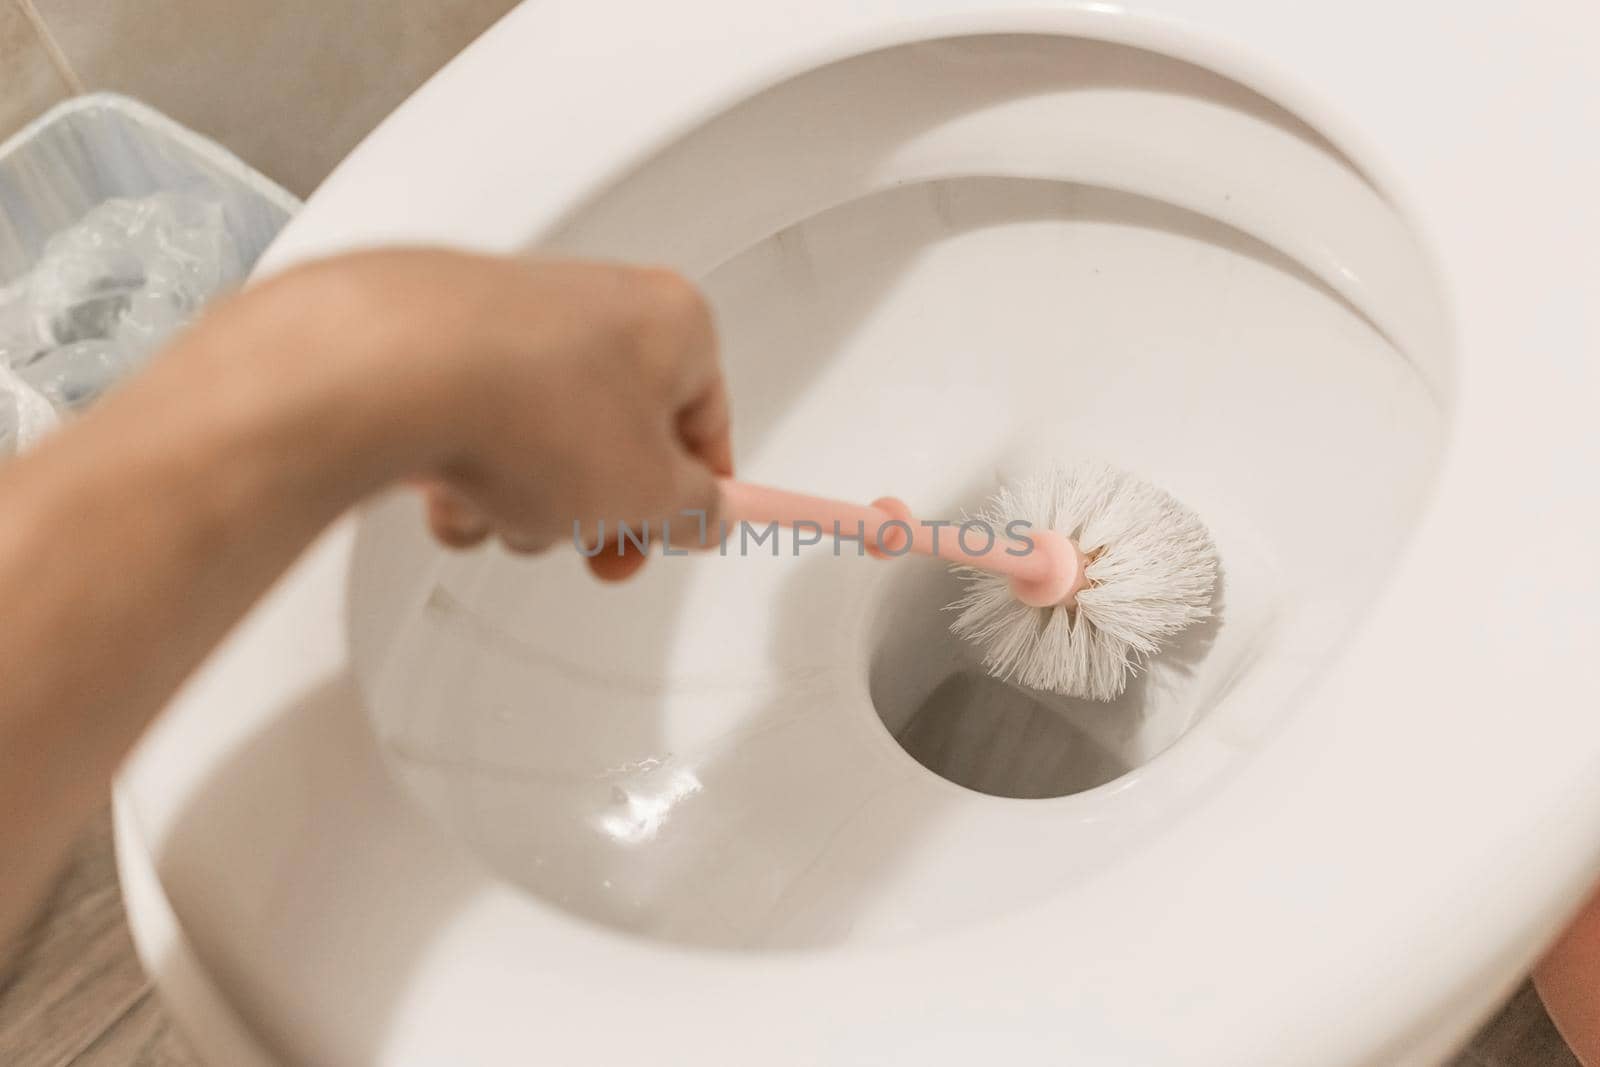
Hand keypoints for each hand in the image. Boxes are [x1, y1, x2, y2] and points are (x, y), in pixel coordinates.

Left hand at [251, 249, 733, 580]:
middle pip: (621, 437)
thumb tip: (701, 514)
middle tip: (592, 543)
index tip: (690, 530)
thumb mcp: (653, 496)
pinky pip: (479, 433)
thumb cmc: (531, 408)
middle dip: (600, 506)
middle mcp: (598, 305)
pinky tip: (453, 492)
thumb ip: (694, 512)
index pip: (709, 420)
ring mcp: (518, 323)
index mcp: (673, 323)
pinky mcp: (446, 346)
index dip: (700, 492)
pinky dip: (470, 477)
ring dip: (530, 502)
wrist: (393, 374)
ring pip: (545, 445)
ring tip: (505, 509)